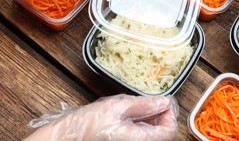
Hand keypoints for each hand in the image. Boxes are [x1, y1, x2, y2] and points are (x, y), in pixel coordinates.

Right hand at [24, 94, 178, 140]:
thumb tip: (164, 102)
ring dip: (151, 119)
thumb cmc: (88, 124)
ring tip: (138, 106)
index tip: (162, 101)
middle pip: (163, 134)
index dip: (170, 114)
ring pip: (152, 135)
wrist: (68, 137)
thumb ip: (144, 105)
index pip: (170, 131)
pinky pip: (141, 136)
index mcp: (140, 140)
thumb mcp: (117, 107)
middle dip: (160, 115)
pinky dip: (141, 125)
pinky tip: (131, 115)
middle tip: (149, 101)